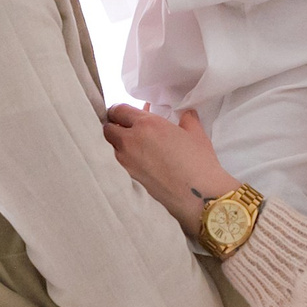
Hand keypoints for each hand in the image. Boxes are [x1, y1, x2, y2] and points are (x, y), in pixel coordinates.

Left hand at [103, 105, 236, 235]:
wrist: (199, 196)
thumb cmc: (199, 163)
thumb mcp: (196, 134)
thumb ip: (187, 119)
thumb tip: (186, 114)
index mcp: (146, 124)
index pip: (119, 110)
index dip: (120, 110)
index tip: (124, 113)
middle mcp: (131, 141)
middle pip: (108, 128)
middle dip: (114, 126)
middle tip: (125, 127)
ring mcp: (127, 162)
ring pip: (111, 147)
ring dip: (118, 143)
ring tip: (132, 145)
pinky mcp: (129, 179)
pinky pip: (119, 163)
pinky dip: (124, 159)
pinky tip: (138, 161)